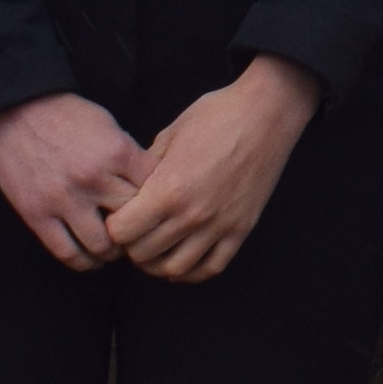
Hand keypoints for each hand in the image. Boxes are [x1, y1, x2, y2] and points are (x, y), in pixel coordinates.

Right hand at [0, 91, 148, 267]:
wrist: (15, 110)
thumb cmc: (66, 115)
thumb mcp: (109, 125)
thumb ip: (128, 157)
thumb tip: (149, 187)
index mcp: (118, 152)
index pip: (155, 191)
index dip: (158, 202)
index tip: (156, 209)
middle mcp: (94, 179)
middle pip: (132, 219)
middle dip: (138, 228)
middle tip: (138, 233)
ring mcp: (64, 199)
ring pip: (102, 245)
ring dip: (112, 251)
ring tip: (113, 249)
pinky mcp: (37, 215)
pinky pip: (67, 252)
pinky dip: (83, 262)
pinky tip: (89, 259)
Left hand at [110, 56, 320, 281]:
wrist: (268, 112)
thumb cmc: (216, 115)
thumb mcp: (170, 134)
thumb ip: (146, 168)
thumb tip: (130, 190)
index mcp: (168, 189)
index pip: (121, 232)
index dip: (114, 225)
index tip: (120, 215)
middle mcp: (191, 214)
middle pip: (142, 254)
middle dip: (132, 244)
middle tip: (136, 230)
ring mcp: (219, 225)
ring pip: (174, 268)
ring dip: (158, 262)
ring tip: (158, 247)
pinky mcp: (241, 228)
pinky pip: (211, 267)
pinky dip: (192, 271)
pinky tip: (183, 259)